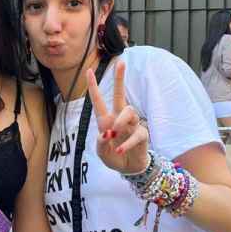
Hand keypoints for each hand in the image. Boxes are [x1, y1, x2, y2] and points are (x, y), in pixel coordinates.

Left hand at [87, 61, 149, 175]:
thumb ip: (100, 144)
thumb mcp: (102, 153)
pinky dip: (126, 142)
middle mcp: (119, 118)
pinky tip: (120, 150)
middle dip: (120, 79)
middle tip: (121, 63)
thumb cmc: (113, 156)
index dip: (93, 86)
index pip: (98, 101)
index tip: (88, 71)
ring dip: (120, 120)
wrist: (128, 168)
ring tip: (114, 133)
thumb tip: (105, 134)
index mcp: (105, 120)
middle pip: (120, 95)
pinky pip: (136, 133)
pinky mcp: (141, 134)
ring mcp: (131, 125)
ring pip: (129, 111)